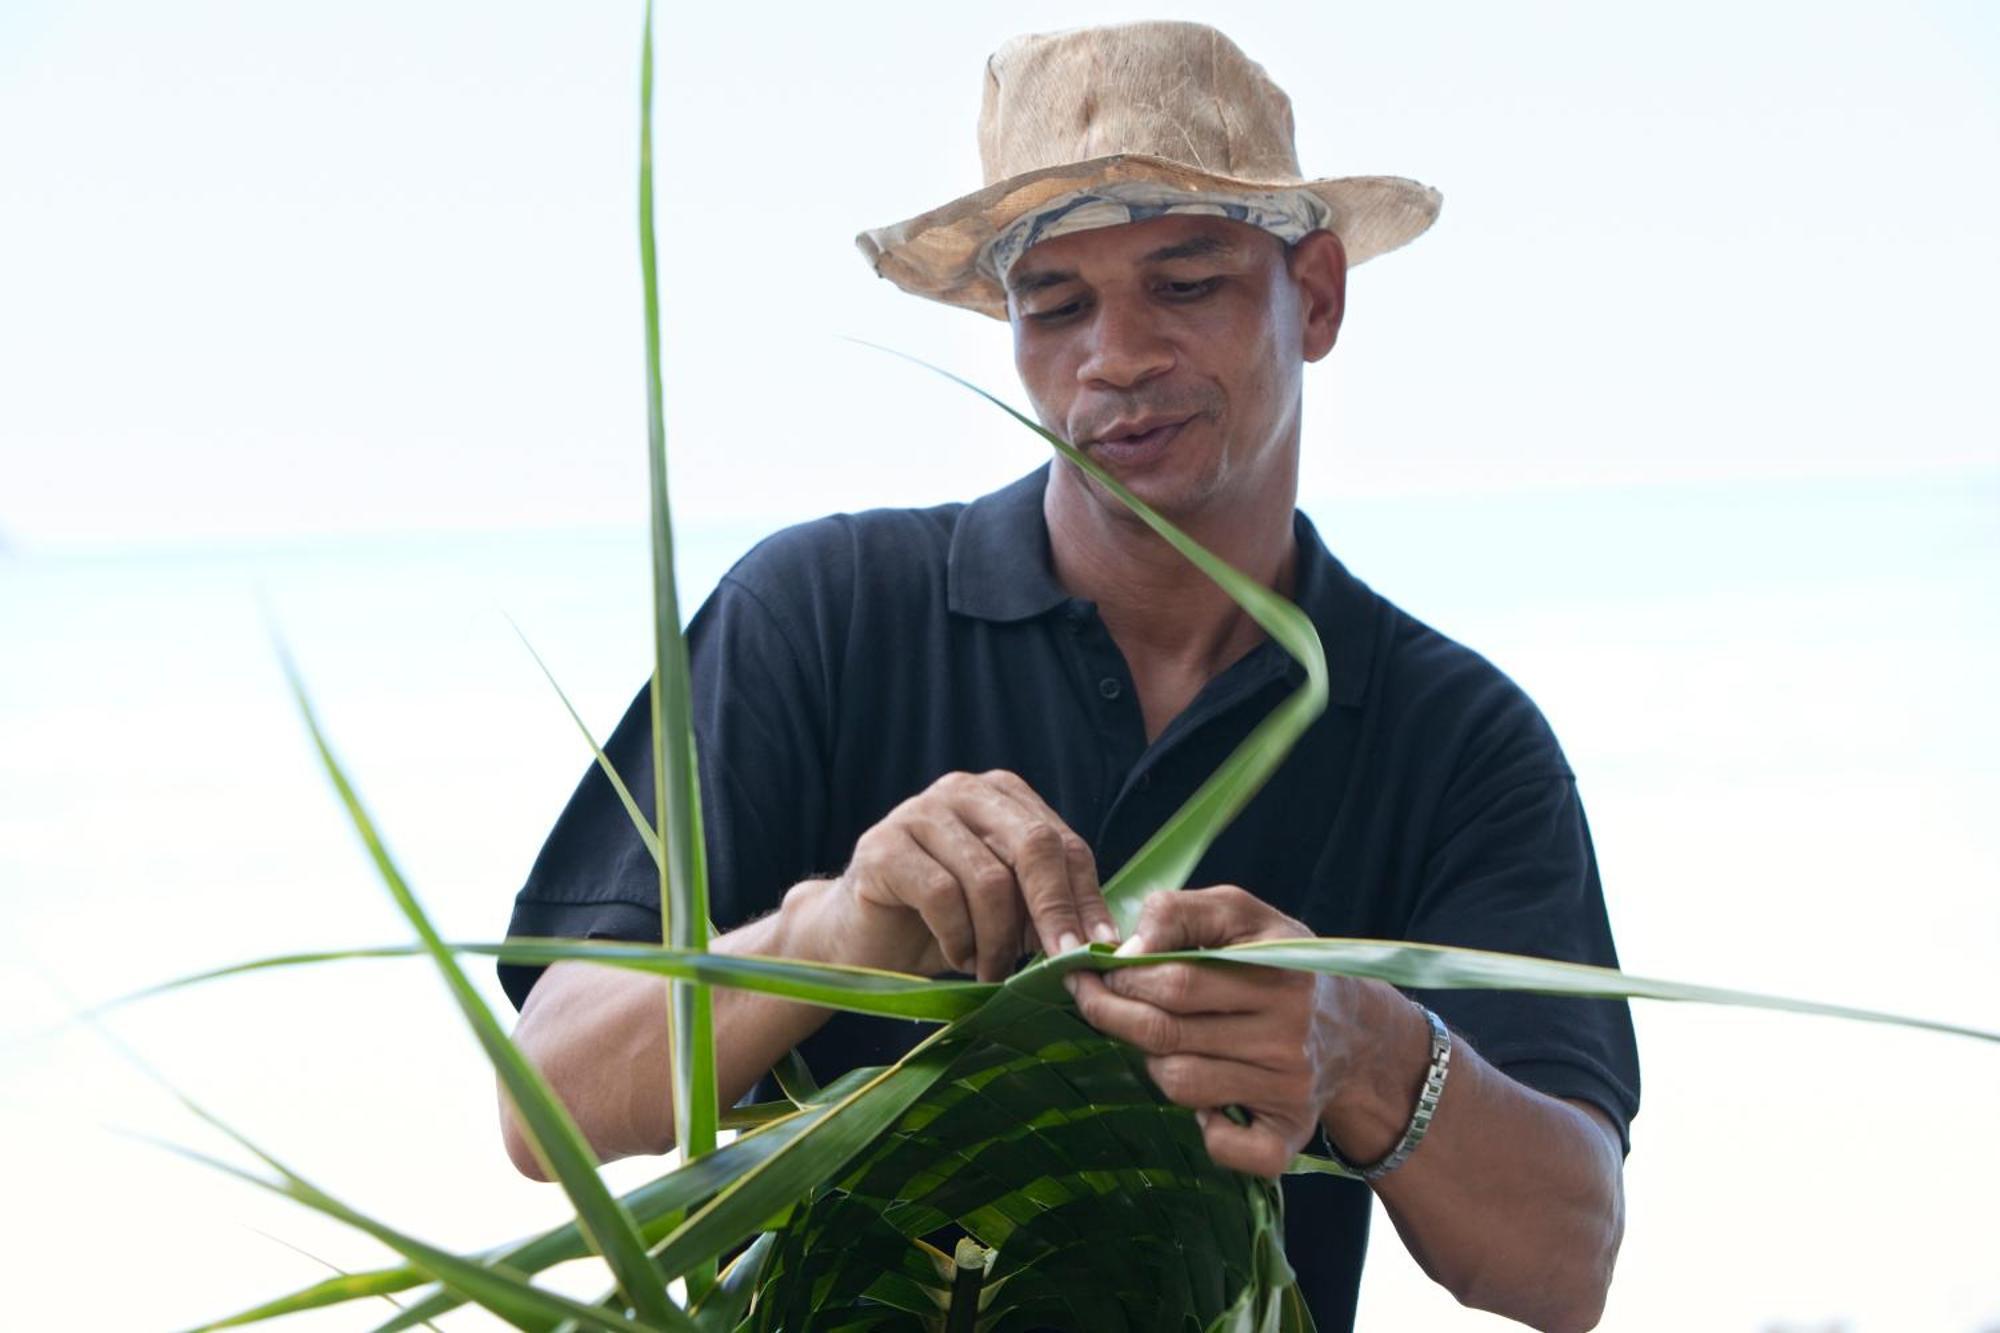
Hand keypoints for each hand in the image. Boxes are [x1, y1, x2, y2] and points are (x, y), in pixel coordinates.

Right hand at [829, 770, 1116, 981]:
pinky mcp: (882, 846)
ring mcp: (918, 812)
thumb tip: (1106, 942)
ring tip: (991, 969)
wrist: (863, 936)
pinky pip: (943, 896)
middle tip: (1062, 963)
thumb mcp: (1009, 910)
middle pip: (1033, 846)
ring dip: (998, 940)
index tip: (1100, 950)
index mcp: (1003, 795)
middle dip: (1054, 912)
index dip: (1086, 900)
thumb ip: (1049, 907)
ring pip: (990, 880)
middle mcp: (963, 791)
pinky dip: (958, 939)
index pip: (1064, 844)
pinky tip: (956, 956)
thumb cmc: (944, 922)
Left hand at [1067, 885, 1412, 1178]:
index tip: (1093, 971)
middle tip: (1092, 999)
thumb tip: (1128, 949)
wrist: (1357, 1029)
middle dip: (1112, 1015)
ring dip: (1152, 1063)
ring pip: (1182, 1085)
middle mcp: (1288, 1035)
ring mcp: (1289, 1089)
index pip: (1177, 982)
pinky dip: (1206, 1133)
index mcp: (1278, 973)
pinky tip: (1205, 1105)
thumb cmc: (1282, 963)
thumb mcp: (1242, 915)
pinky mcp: (1290, 1134)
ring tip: (1159, 1042)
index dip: (1121, 978)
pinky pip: (1231, 1149)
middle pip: (1169, 1035)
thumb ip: (1180, 912)